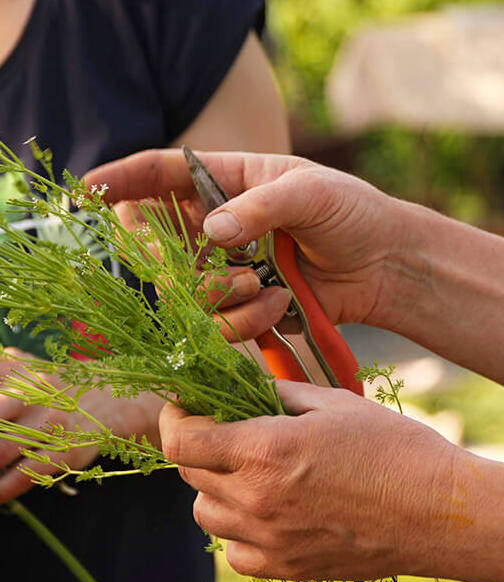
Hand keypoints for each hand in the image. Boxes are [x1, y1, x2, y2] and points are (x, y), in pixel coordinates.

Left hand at [0, 348, 163, 502]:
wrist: (125, 398)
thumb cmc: (70, 386)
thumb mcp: (37, 367)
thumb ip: (8, 367)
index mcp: (19, 371)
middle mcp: (34, 391)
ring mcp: (52, 421)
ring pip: (0, 449)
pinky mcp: (68, 449)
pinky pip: (26, 475)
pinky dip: (3, 489)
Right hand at [84, 150, 394, 332]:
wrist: (384, 265)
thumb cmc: (352, 212)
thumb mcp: (311, 192)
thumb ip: (258, 206)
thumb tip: (210, 232)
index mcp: (226, 181)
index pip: (160, 174)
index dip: (122, 178)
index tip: (88, 188)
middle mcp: (215, 228)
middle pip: (155, 245)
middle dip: (171, 260)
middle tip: (217, 260)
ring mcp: (225, 271)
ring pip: (183, 295)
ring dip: (218, 296)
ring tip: (263, 286)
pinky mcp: (241, 308)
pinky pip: (215, 326)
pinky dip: (242, 321)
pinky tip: (277, 306)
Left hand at [159, 379, 456, 581]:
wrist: (438, 510)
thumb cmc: (391, 447)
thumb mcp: (331, 401)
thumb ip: (277, 393)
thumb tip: (245, 389)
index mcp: (263, 451)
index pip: (180, 441)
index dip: (173, 418)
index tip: (184, 407)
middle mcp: (256, 500)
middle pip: (188, 474)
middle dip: (197, 447)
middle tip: (225, 432)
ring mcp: (269, 541)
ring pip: (204, 513)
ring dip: (213, 488)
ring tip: (247, 471)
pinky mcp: (286, 568)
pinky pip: (234, 550)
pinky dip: (236, 528)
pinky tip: (265, 509)